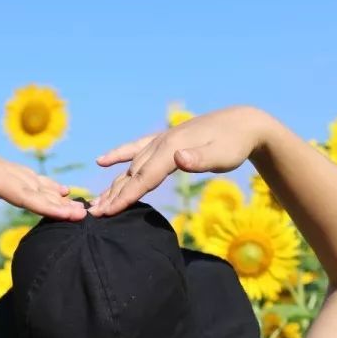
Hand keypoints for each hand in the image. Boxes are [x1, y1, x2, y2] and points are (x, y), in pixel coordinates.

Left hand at [0, 146, 86, 220]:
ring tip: (79, 207)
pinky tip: (61, 192)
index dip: (44, 203)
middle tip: (83, 215)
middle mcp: (1, 170)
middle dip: (58, 203)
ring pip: (35, 184)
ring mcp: (4, 170)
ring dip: (57, 196)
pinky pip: (29, 182)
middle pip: (34, 189)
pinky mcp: (3, 173)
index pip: (20, 192)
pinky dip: (46, 188)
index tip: (66, 212)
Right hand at [89, 105, 269, 216]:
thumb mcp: (222, 156)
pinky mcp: (164, 141)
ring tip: (95, 201)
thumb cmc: (235, 144)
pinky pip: (135, 149)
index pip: (143, 177)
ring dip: (113, 183)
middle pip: (132, 174)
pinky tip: (103, 161)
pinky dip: (119, 155)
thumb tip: (178, 160)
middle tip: (93, 214)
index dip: (125, 196)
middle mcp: (161, 143)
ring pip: (131, 165)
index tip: (107, 213)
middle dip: (112, 195)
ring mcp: (161, 140)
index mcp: (172, 148)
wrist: (243, 123)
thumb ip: (199, 160)